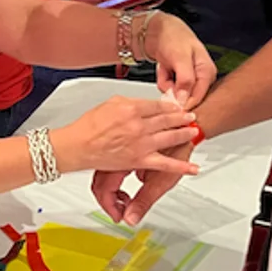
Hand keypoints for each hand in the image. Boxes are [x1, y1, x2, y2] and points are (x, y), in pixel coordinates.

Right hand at [53, 96, 200, 176]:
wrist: (78, 146)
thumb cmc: (88, 127)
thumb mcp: (109, 104)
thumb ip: (129, 102)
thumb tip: (143, 105)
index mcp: (131, 108)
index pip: (158, 105)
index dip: (170, 105)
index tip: (176, 106)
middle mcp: (139, 125)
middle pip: (167, 119)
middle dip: (181, 117)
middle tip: (190, 116)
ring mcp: (141, 143)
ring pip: (170, 137)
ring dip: (185, 134)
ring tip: (193, 132)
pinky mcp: (140, 160)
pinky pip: (165, 164)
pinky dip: (181, 167)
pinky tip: (193, 167)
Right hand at [92, 136, 194, 224]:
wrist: (184, 130)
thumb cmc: (178, 149)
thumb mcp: (162, 181)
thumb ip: (145, 200)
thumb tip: (131, 218)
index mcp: (124, 159)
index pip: (104, 187)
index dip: (109, 206)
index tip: (118, 216)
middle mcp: (119, 153)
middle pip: (100, 182)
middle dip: (109, 201)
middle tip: (121, 213)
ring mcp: (121, 152)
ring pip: (104, 176)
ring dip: (113, 193)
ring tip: (126, 202)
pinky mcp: (126, 153)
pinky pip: (113, 170)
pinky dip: (119, 185)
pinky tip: (129, 192)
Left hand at [145, 12, 215, 108]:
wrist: (158, 29)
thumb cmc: (173, 36)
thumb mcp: (180, 58)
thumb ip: (185, 79)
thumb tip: (185, 99)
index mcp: (207, 71)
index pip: (199, 97)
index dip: (185, 103)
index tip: (172, 103)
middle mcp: (200, 77)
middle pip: (187, 97)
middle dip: (173, 88)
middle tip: (169, 73)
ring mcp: (189, 79)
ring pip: (175, 94)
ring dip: (166, 83)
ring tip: (167, 67)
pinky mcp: (178, 80)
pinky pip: (168, 89)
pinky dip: (163, 79)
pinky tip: (164, 68)